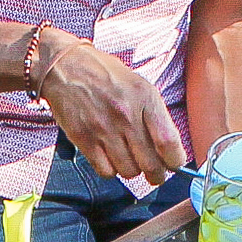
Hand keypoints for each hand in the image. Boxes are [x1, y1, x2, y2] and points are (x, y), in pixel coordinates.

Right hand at [35, 28, 185, 184]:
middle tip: (155, 174)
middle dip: (156, 174)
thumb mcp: (139, 84)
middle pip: (150, 163)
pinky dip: (111, 170)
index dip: (175, 161)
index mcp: (144, 97)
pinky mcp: (84, 139)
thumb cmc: (105, 75)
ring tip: (130, 160)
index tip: (174, 165)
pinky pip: (106, 171)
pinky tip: (111, 158)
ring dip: (132, 171)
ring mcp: (103, 128)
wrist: (66, 66)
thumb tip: (169, 149)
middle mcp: (125, 114)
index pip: (168, 142)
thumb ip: (155, 115)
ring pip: (129, 171)